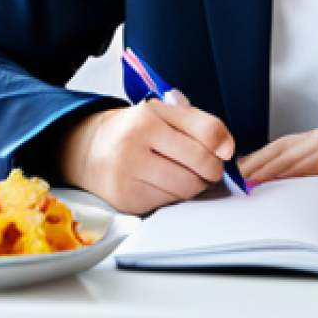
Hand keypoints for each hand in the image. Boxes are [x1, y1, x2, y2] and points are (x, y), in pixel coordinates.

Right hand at [58, 102, 234, 214]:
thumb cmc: (133, 130)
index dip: (222, 146)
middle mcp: (135, 143)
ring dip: (194, 185)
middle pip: (200, 164)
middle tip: (209, 169)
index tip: (223, 152)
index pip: (206, 132)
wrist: (90, 149)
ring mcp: (128, 173)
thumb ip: (199, 124)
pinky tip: (164, 184)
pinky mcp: (126, 199)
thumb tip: (227, 148)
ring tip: (185, 175)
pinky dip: (173, 196)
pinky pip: (168, 203)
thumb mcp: (162, 114)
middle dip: (212, 170)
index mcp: (148, 116)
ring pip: (186, 188)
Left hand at [238, 128, 317, 186]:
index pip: (278, 149)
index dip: (257, 160)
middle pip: (275, 150)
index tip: (239, 172)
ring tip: (243, 182)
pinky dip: (284, 172)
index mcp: (315, 140)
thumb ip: (315, 172)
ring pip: (284, 156)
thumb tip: (291, 188)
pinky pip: (302, 164)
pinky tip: (271, 181)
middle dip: (252, 164)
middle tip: (233, 179)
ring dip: (262, 169)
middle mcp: (315, 138)